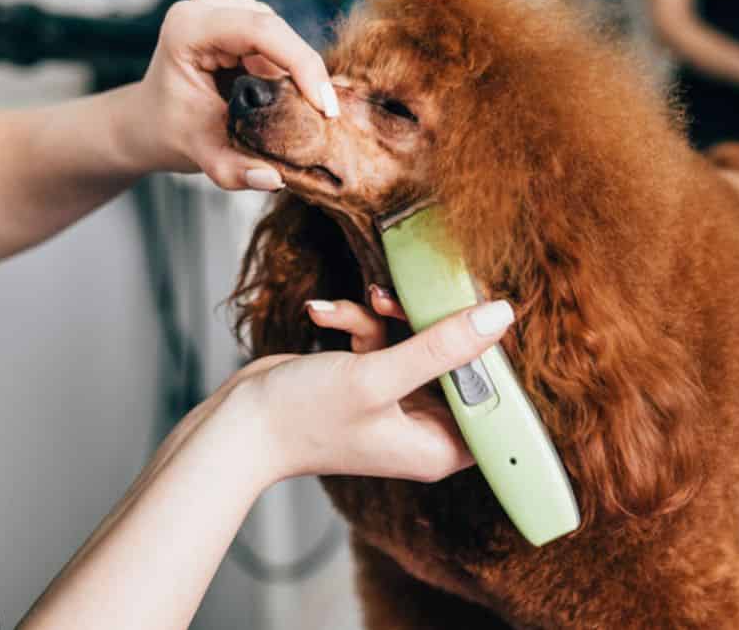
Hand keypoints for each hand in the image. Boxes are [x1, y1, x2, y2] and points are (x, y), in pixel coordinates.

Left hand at [130, 0, 338, 190]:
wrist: (152, 121)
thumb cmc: (170, 130)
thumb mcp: (200, 153)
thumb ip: (234, 169)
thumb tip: (273, 179)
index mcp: (188, 27)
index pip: (260, 31)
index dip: (301, 65)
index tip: (324, 108)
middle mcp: (207, 5)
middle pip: (278, 31)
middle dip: (303, 75)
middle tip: (319, 120)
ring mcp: (226, 5)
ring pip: (284, 35)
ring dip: (293, 73)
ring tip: (287, 110)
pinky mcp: (241, 14)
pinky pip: (280, 39)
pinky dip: (288, 69)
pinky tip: (278, 94)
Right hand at [231, 296, 514, 484]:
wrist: (238, 421)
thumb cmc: (302, 418)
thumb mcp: (377, 376)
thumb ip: (441, 347)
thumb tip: (500, 316)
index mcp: (438, 445)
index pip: (495, 399)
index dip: (494, 355)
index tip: (482, 310)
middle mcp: (422, 426)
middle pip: (457, 361)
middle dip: (433, 321)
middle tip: (417, 293)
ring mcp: (395, 400)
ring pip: (418, 339)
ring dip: (390, 314)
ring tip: (367, 300)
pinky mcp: (369, 377)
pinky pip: (383, 337)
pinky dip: (359, 320)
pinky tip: (326, 311)